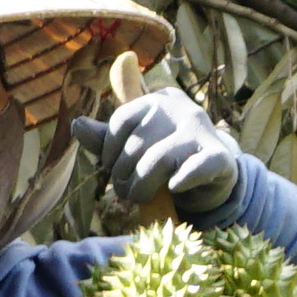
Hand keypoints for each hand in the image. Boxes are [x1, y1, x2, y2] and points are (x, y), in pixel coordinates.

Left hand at [69, 85, 252, 222]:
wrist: (213, 178)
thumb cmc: (167, 159)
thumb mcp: (135, 146)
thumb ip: (106, 138)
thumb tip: (76, 125)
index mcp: (159, 100)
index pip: (122, 118)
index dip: (109, 149)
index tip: (111, 168)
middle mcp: (182, 109)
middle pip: (139, 142)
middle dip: (124, 173)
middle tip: (125, 191)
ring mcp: (203, 131)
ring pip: (161, 158)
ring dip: (143, 185)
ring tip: (138, 197)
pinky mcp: (220, 157)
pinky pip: (196, 168)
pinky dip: (181, 182)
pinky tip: (173, 189)